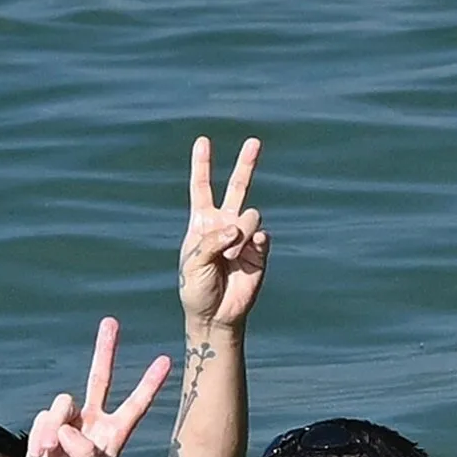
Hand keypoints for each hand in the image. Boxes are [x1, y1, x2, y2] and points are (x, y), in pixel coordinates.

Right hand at [20, 318, 170, 456]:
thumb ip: (88, 455)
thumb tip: (68, 429)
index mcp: (116, 434)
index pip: (137, 404)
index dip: (150, 383)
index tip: (166, 361)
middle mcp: (94, 421)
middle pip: (101, 378)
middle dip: (106, 350)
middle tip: (111, 322)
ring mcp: (70, 421)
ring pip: (64, 402)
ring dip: (54, 429)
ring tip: (52, 456)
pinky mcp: (47, 425)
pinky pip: (44, 418)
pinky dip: (41, 437)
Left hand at [179, 137, 269, 328]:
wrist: (215, 315)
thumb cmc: (196, 288)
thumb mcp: (193, 261)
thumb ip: (213, 240)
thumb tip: (240, 228)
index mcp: (202, 222)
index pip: (202, 187)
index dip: (202, 165)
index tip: (203, 141)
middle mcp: (225, 224)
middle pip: (237, 187)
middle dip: (246, 164)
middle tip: (254, 141)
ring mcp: (245, 237)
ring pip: (250, 216)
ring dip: (240, 233)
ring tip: (231, 254)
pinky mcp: (260, 253)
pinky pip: (262, 237)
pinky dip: (255, 242)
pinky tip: (247, 252)